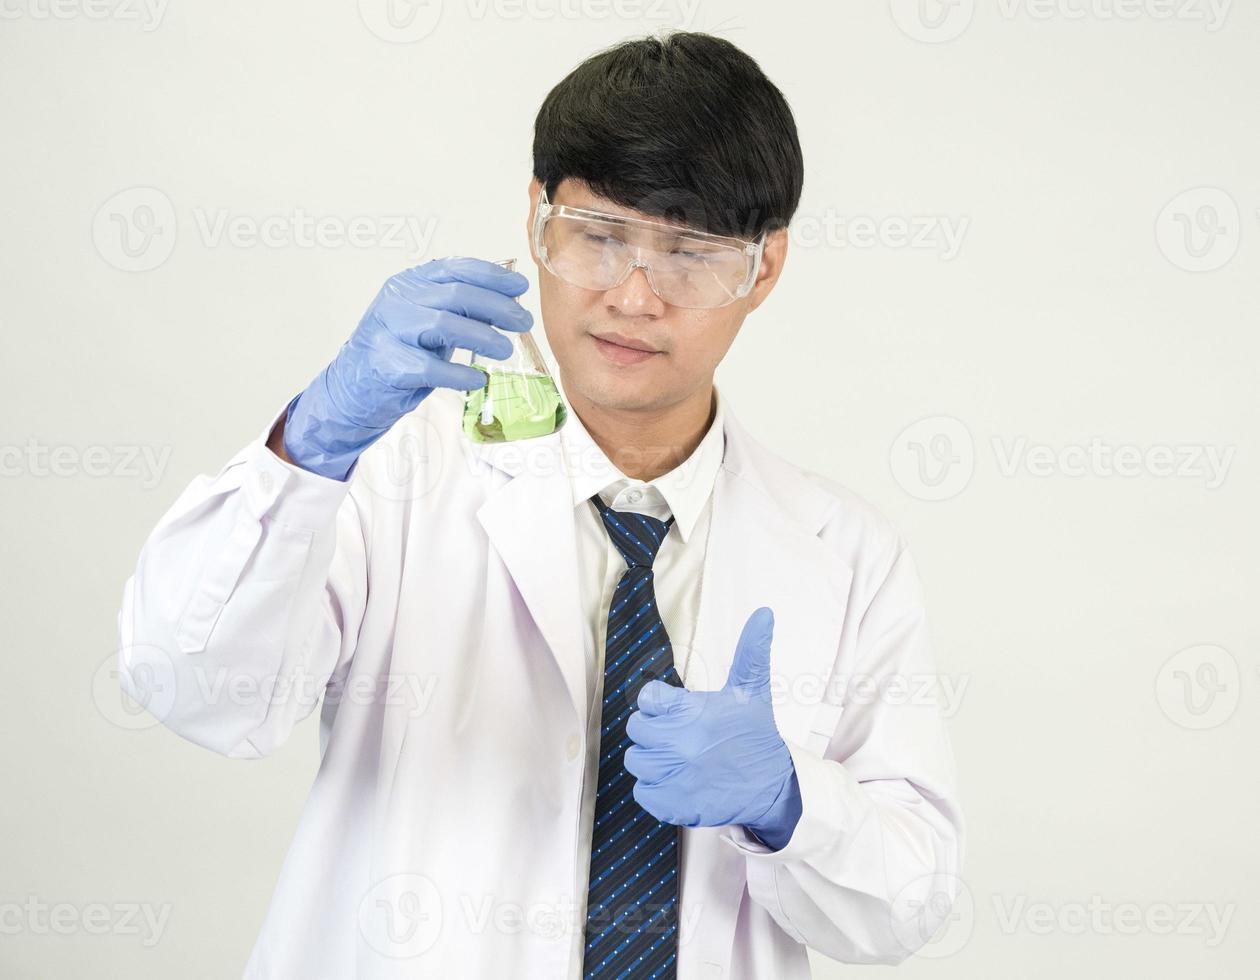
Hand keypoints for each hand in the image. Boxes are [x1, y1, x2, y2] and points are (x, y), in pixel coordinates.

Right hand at [282, 256, 532, 479]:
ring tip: (505, 349)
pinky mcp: (386, 364)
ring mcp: (389, 330)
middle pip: (457, 295)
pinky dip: (459, 375)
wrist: (353, 387)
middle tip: (523, 322)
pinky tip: (477, 380)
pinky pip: (430, 367)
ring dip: (483, 336)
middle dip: (497, 307)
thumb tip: (508, 304)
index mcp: (410, 283)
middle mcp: (398, 300)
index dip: (492, 276)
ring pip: (444, 324)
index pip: (456, 269)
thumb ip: (458, 309)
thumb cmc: (398, 353)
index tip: (520, 287)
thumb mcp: (427, 321)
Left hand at [624, 607, 802, 849]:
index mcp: (691, 712)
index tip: (677, 711)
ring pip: (636, 761)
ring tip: (680, 759)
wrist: (774, 786)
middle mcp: (679, 744)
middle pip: (637, 729)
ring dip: (654, 760)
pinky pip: (642, 792)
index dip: (659, 704)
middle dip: (656, 731)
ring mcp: (674, 776)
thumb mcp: (752, 691)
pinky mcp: (672, 805)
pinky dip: (656, 789)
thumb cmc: (757, 735)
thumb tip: (764, 613)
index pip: (647, 699)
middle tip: (680, 736)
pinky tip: (678, 781)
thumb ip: (750, 651)